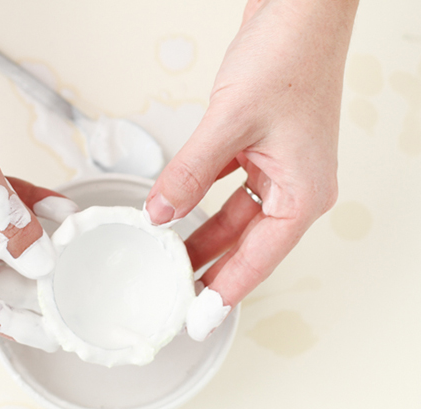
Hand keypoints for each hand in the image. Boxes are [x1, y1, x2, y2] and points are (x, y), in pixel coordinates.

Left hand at [144, 0, 358, 338]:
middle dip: (210, 270)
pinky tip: (179, 213)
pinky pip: (228, 189)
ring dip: (202, 238)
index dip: (225, 293)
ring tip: (170, 262)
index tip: (199, 321)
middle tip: (178, 299)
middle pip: (246, 245)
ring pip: (234, 219)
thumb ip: (189, 173)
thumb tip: (159, 213)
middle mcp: (295, 187)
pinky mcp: (261, 149)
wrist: (298, 8)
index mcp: (303, 194)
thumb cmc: (289, 57)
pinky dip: (202, 201)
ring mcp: (279, 168)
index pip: (258, 260)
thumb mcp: (229, 123)